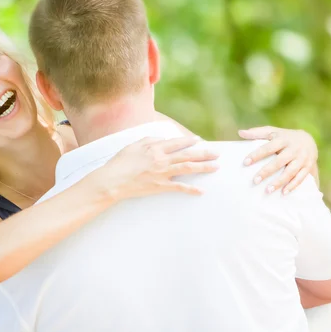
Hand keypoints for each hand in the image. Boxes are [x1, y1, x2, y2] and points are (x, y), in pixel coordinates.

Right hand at [95, 136, 219, 200]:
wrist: (113, 180)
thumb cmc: (120, 162)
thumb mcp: (134, 145)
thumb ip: (149, 141)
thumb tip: (162, 140)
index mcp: (155, 148)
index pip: (176, 143)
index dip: (189, 141)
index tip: (199, 140)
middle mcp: (162, 159)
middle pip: (187, 155)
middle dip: (204, 153)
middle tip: (217, 153)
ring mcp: (162, 173)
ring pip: (187, 168)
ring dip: (203, 167)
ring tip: (216, 167)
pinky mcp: (160, 186)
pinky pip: (179, 188)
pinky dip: (191, 190)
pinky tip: (202, 191)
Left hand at [239, 126, 317, 194]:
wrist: (309, 139)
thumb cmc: (285, 137)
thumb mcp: (272, 132)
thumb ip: (257, 133)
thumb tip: (240, 133)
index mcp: (283, 139)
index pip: (268, 148)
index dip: (257, 155)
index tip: (245, 162)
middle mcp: (293, 149)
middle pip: (279, 161)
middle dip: (267, 171)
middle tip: (255, 181)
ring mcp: (302, 158)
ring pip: (290, 171)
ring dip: (279, 182)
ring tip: (267, 190)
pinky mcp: (308, 167)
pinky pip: (301, 178)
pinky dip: (292, 186)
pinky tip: (283, 193)